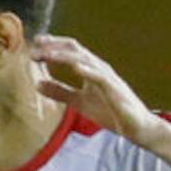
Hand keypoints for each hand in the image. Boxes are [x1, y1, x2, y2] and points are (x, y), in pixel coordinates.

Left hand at [30, 35, 156, 144]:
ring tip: (47, 54)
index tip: (34, 43)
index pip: (70, 50)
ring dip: (64, 56)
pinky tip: (75, 68)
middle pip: (75, 50)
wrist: (135, 126)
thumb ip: (60, 92)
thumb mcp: (78, 102)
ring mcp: (107, 77)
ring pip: (85, 60)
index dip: (53, 45)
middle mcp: (98, 68)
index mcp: (90, 69)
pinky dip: (88, 71)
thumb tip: (37, 84)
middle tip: (35, 46)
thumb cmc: (110, 111)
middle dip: (54, 46)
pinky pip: (100, 77)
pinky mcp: (115, 90)